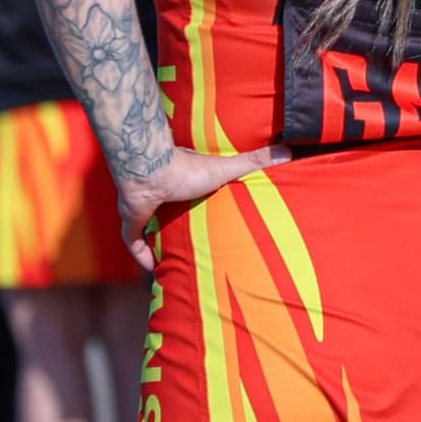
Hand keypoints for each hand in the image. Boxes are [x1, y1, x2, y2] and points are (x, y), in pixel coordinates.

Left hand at [116, 144, 285, 272]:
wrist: (151, 171)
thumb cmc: (187, 168)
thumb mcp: (226, 168)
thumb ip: (254, 161)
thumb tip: (288, 151)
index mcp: (183, 180)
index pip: (188, 189)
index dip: (194, 200)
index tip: (205, 212)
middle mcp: (162, 193)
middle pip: (168, 209)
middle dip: (175, 223)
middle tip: (190, 241)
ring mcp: (145, 207)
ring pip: (148, 224)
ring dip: (155, 238)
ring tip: (172, 258)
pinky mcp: (132, 219)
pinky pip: (132, 240)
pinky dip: (140, 254)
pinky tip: (151, 269)